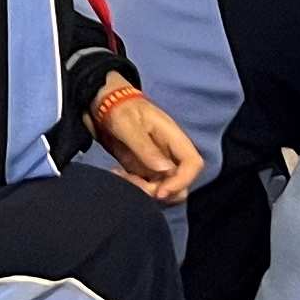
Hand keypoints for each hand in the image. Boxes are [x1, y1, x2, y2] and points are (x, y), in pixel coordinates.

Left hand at [91, 83, 202, 204]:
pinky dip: (135, 188)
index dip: (183, 181)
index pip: (193, 163)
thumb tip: (165, 170)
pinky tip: (118, 174)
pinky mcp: (146, 170)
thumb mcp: (128, 124)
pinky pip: (148, 188)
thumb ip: (145, 147)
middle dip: (159, 191)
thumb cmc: (120, 109)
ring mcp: (158, 163)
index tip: (160, 192)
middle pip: (180, 183)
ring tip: (121, 175)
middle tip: (132, 181)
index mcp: (173, 137)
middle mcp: (170, 153)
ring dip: (144, 191)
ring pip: (164, 190)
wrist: (105, 106)